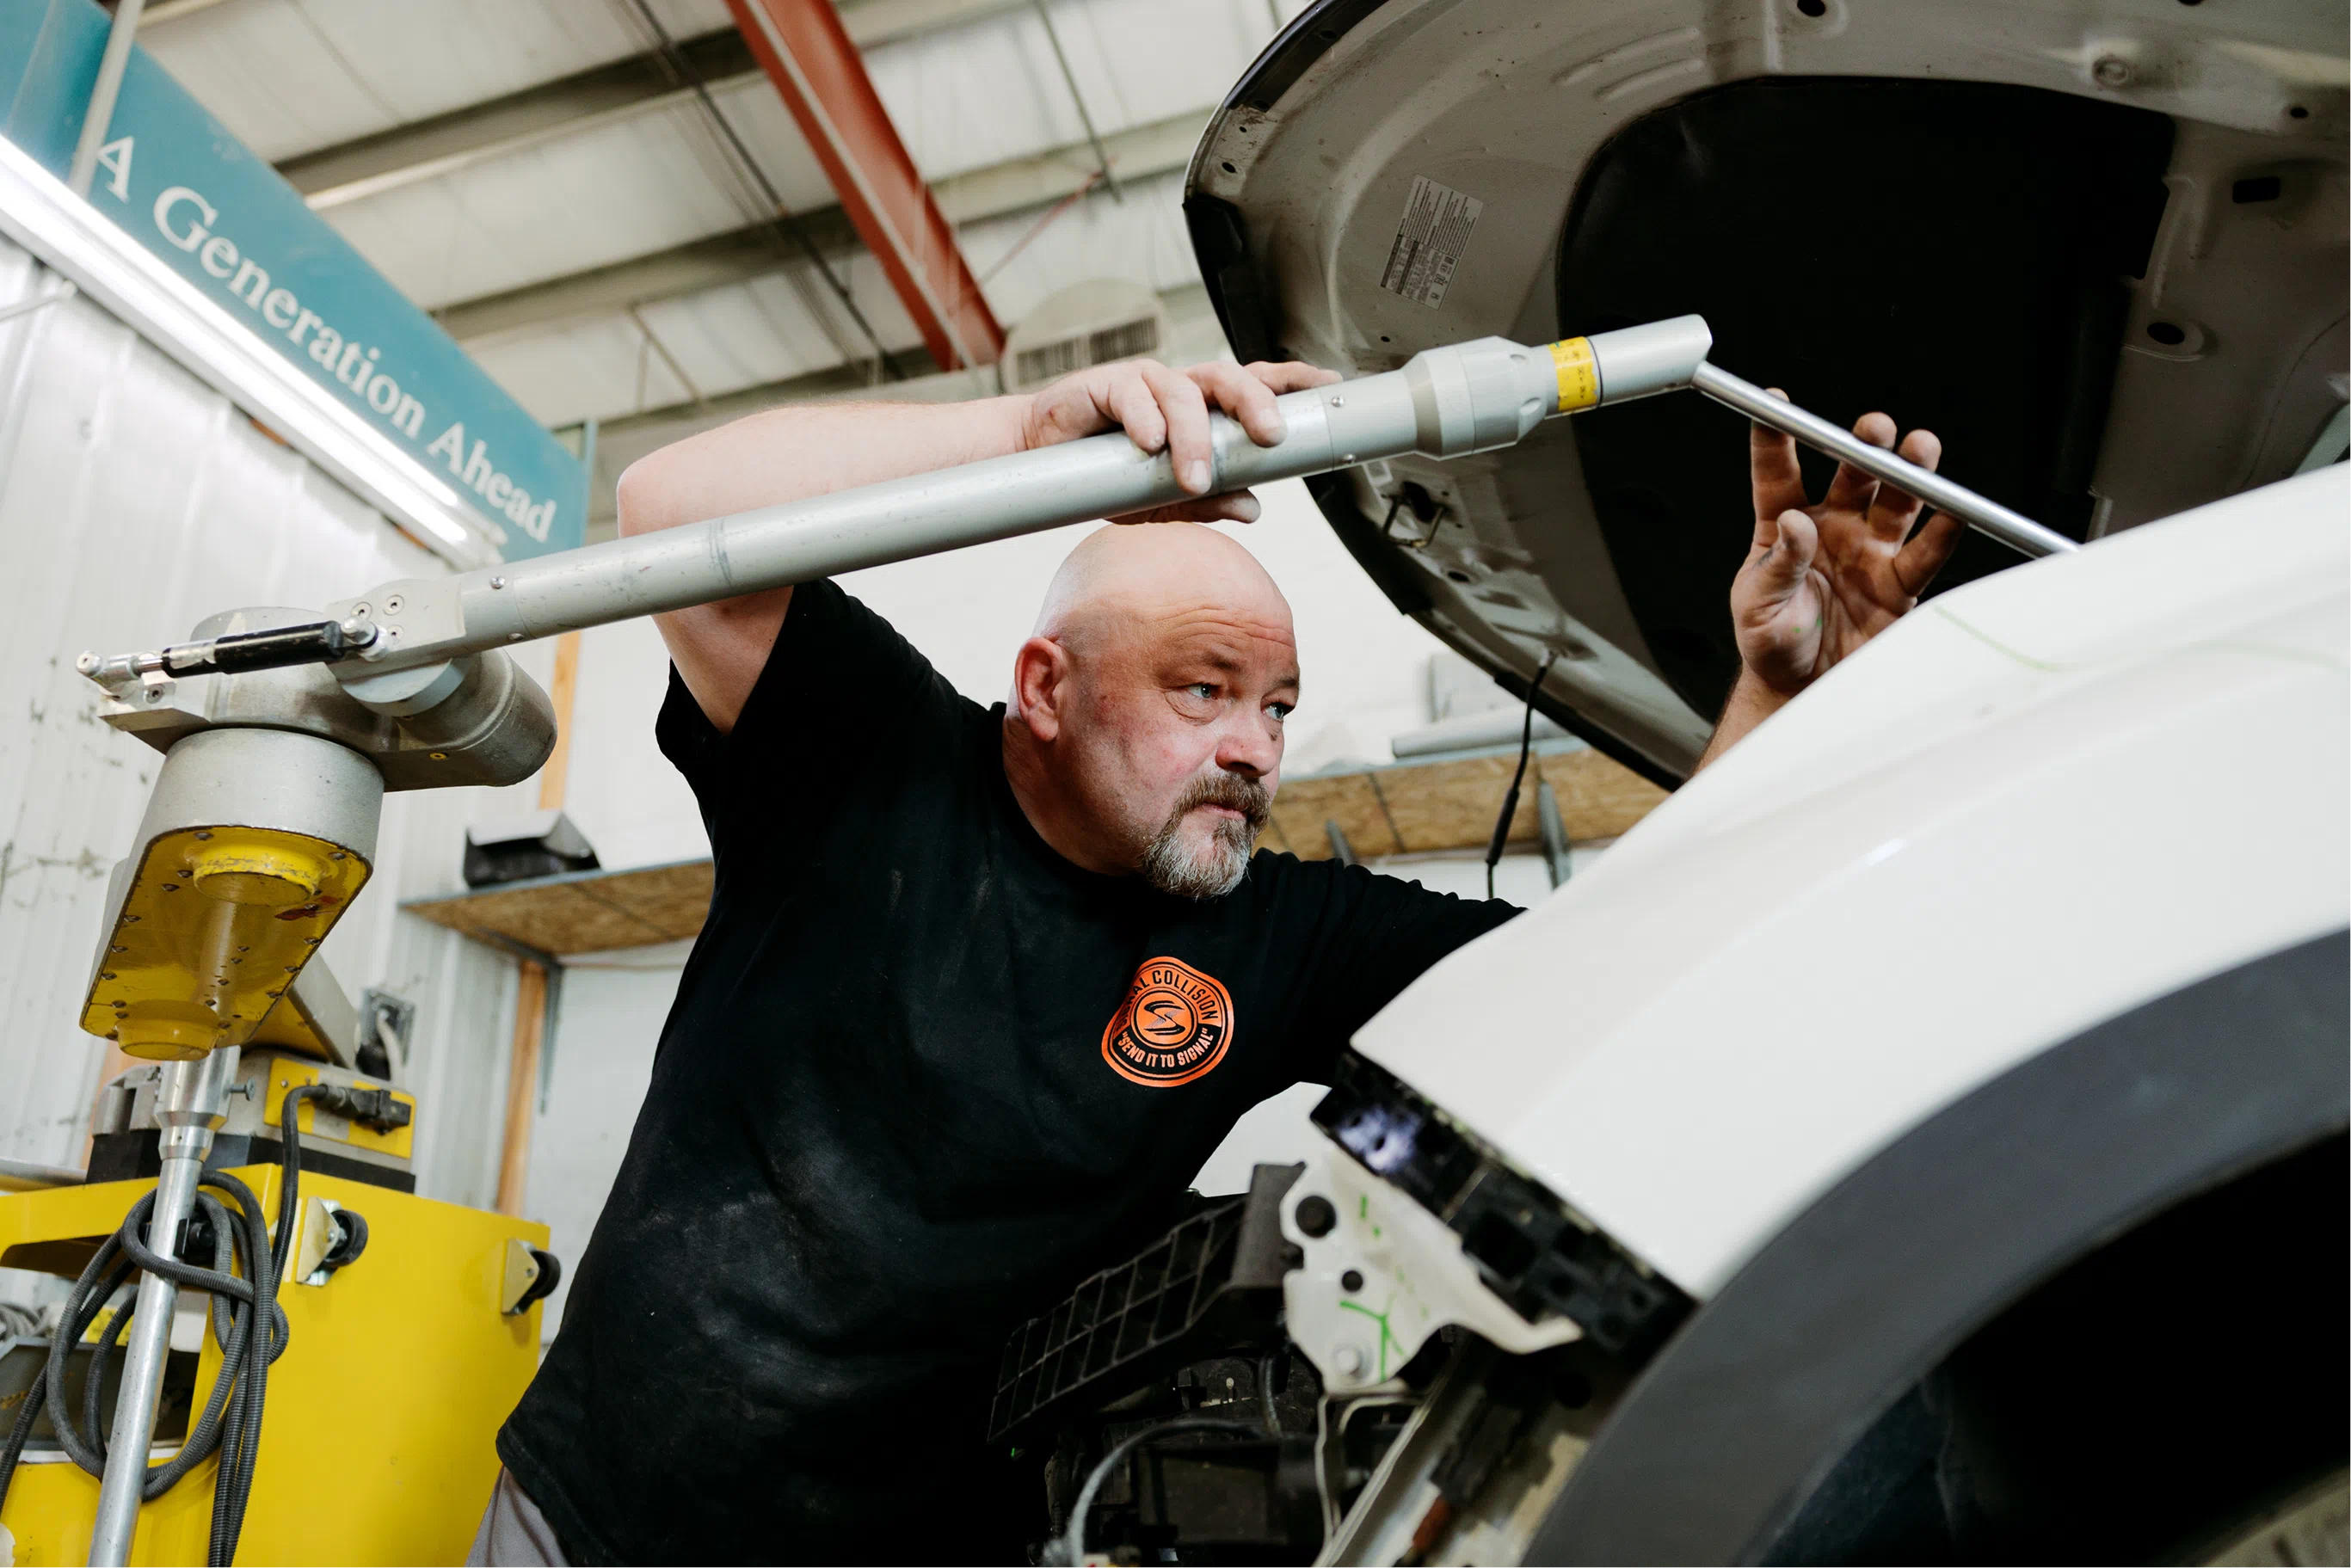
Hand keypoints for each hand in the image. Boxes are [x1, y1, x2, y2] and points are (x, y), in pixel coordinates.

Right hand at [1019, 358, 1340, 523]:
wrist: (1037, 460)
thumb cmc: (1105, 475)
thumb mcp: (1160, 500)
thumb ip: (1204, 503)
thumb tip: (1254, 508)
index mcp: (1203, 409)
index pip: (1256, 384)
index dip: (1292, 382)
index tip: (1329, 387)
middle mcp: (1179, 388)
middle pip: (1228, 377)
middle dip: (1255, 403)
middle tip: (1271, 436)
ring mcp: (1143, 382)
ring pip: (1182, 393)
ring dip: (1194, 437)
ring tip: (1192, 479)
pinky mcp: (1104, 384)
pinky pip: (1132, 395)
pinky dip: (1145, 419)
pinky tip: (1150, 445)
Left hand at [1730, 395, 1966, 694]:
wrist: (1803, 691)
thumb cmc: (1771, 643)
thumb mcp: (1757, 608)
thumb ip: (1777, 566)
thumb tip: (1796, 525)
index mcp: (1784, 524)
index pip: (1779, 472)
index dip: (1776, 436)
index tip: (1773, 400)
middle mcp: (1833, 526)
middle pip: (1853, 474)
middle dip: (1866, 446)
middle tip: (1875, 429)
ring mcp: (1870, 551)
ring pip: (1897, 501)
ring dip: (1910, 474)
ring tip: (1920, 448)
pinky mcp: (1900, 582)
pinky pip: (1926, 553)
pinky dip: (1944, 531)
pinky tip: (1956, 510)